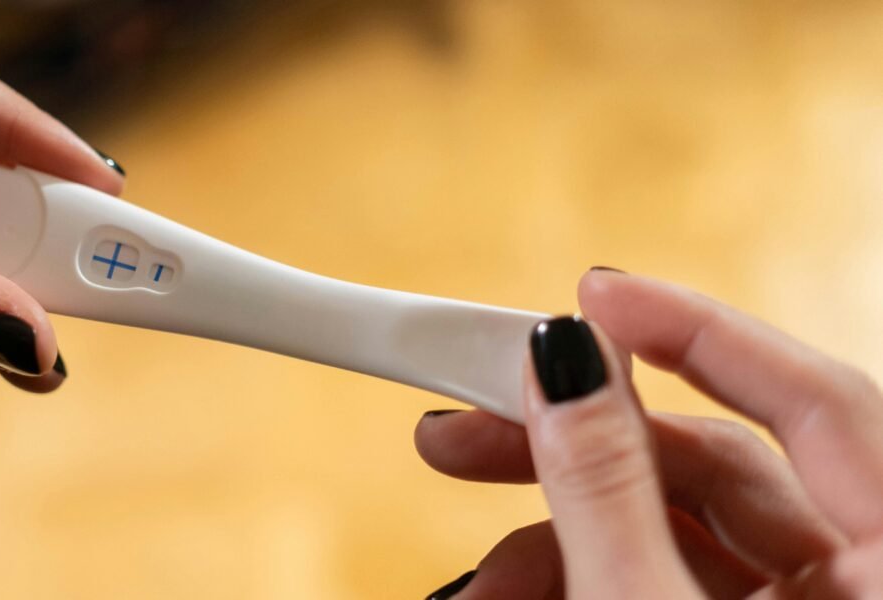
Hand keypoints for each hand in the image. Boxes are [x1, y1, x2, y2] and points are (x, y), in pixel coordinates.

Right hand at [415, 270, 882, 597]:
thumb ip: (606, 492)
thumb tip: (564, 364)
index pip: (812, 396)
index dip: (696, 329)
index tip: (592, 292)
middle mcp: (860, 582)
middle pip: (714, 465)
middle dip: (575, 448)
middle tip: (461, 432)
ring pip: (672, 530)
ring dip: (556, 538)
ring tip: (477, 583)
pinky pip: (660, 579)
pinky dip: (580, 576)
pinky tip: (511, 593)